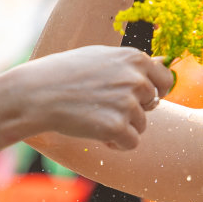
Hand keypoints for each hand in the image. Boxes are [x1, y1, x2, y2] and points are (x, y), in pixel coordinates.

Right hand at [7, 46, 171, 150]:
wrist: (37, 93)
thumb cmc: (64, 73)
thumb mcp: (101, 57)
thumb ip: (131, 64)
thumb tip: (163, 62)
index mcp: (134, 58)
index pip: (165, 79)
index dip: (155, 92)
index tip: (141, 99)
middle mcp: (136, 79)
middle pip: (152, 105)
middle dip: (132, 111)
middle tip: (103, 106)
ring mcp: (127, 103)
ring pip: (141, 126)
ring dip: (121, 127)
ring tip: (93, 117)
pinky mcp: (117, 127)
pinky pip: (131, 143)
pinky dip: (116, 144)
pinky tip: (96, 133)